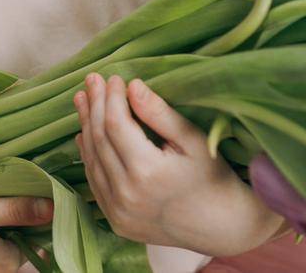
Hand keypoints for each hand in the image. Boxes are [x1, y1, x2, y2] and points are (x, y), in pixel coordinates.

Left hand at [74, 74, 282, 256]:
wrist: (222, 227)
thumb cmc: (213, 178)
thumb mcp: (193, 141)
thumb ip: (160, 114)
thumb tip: (132, 85)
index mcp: (148, 173)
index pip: (116, 124)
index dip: (112, 97)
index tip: (114, 77)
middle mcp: (127, 195)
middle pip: (100, 139)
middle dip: (95, 105)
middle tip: (92, 79)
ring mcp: (119, 212)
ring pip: (92, 159)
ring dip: (86, 126)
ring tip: (83, 99)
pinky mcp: (116, 221)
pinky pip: (95, 182)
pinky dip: (89, 155)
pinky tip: (85, 134)